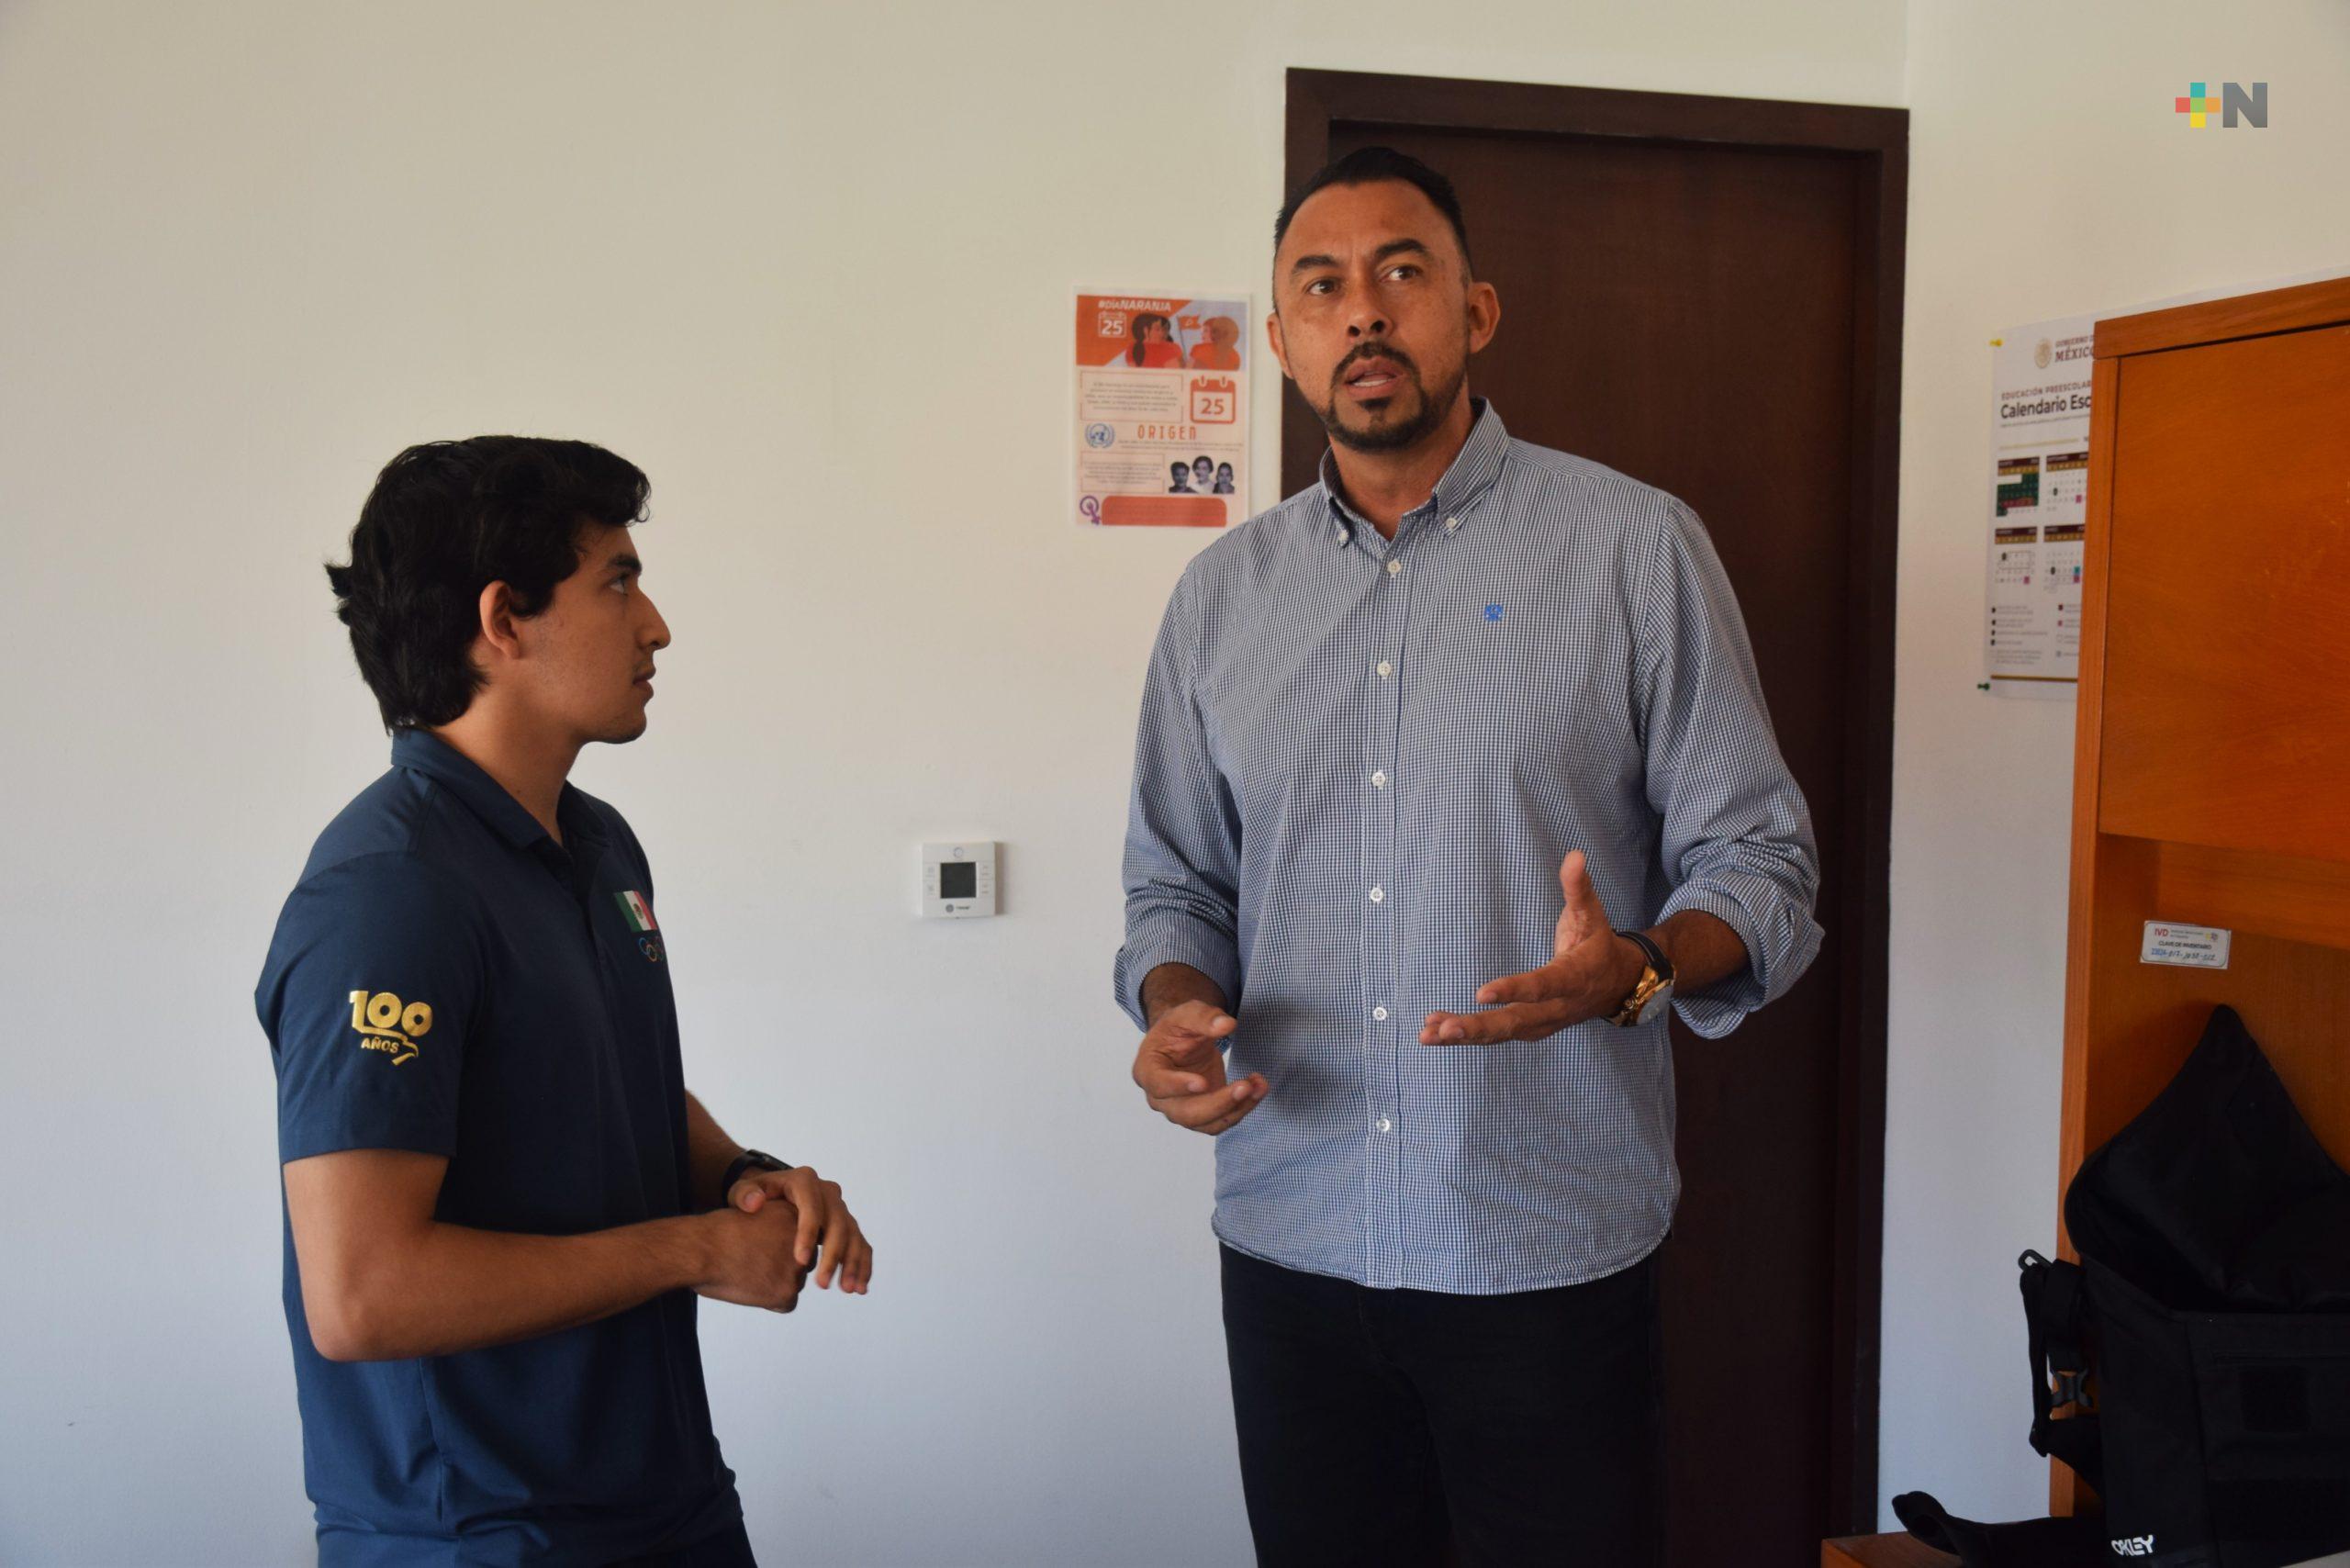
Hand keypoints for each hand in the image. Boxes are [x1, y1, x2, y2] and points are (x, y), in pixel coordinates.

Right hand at [694, 1196, 812, 1312]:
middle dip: (782, 1266)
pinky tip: (749, 1288)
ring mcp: (797, 1266)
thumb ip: (777, 1227)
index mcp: (794, 1214)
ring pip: (795, 1283)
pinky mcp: (787, 1291)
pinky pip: (787, 1304)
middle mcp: (803, 1238)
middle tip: (752, 1263)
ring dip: (775, 1283)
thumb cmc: (716, 1232)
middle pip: (802, 1261)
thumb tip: (786, 1248)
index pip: (800, 1238)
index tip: (757, 1246)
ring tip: (747, 1274)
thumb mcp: (754, 1214)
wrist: (699, 1249)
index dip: (776, 1245)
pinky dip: (770, 1302)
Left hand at [727, 1165, 872, 1294]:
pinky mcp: (845, 1225)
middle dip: (833, 1255)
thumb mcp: (741, 1192)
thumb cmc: (752, 1197)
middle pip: (838, 1222)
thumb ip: (743, 1195)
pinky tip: (859, 1287)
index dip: (808, 1232)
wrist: (768, 1198)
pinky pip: (859, 1243)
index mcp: (804, 1181)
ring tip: (847, 1290)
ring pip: (853, 1235)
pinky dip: (862, 1265)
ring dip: (853, 1263)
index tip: (799, 1261)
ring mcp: (839, 1209)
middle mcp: (827, 1192)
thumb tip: (755, 1203)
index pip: (811, 1206)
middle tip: (821, 1284)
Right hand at [1131, 998, 1265, 1134]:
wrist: (1183, 1041)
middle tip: (1244, 1086)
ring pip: (1207, 1123)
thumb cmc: (1177, 1028)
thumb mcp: (1187, 1013)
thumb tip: (1226, 1025)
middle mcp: (1160, 1098)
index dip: (1178, 1086)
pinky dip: (1243, 1107)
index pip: (1158, 1084)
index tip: (1202, 1082)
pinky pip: (1223, 1120)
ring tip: (1259, 1086)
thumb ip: (1203, 1017)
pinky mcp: (1203, 1115)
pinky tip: (1258, 1088)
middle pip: (1186, 1113)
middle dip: (1218, 1103)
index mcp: (1147, 1070)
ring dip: (1237, 1108)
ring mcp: (1181, 1110)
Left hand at [1420, 849, 1646, 1045]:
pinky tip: (1433, 1031)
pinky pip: (1496, 1035)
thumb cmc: (1597, 944)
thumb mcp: (1593, 915)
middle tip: (1445, 1030)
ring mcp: (1543, 1023)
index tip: (1481, 993)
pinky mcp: (1530, 1029)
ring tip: (1428, 1035)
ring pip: (1502, 1034)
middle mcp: (1557, 1007)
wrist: (1617, 985)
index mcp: (1574, 978)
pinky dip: (1466, 1035)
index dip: (1514, 990)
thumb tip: (1574, 855)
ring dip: (1465, 1035)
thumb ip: (1578, 888)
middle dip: (1479, 1026)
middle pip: (1517, 1022)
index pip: (1542, 986)